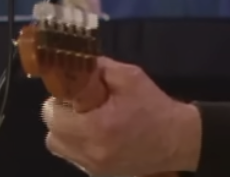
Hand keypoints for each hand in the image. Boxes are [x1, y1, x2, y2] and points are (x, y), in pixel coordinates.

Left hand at [42, 56, 201, 174]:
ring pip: (61, 149)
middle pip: (52, 136)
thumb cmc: (153, 106)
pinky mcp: (100, 175)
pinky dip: (79, 144)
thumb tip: (76, 63)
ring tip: (89, 120)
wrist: (177, 139)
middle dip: (60, 118)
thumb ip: (99, 68)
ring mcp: (94, 168)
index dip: (59, 100)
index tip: (74, 93)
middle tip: (80, 106)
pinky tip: (99, 134)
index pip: (52, 116)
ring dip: (68, 132)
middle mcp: (91, 153)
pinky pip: (76, 157)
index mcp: (97, 128)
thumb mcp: (130, 77)